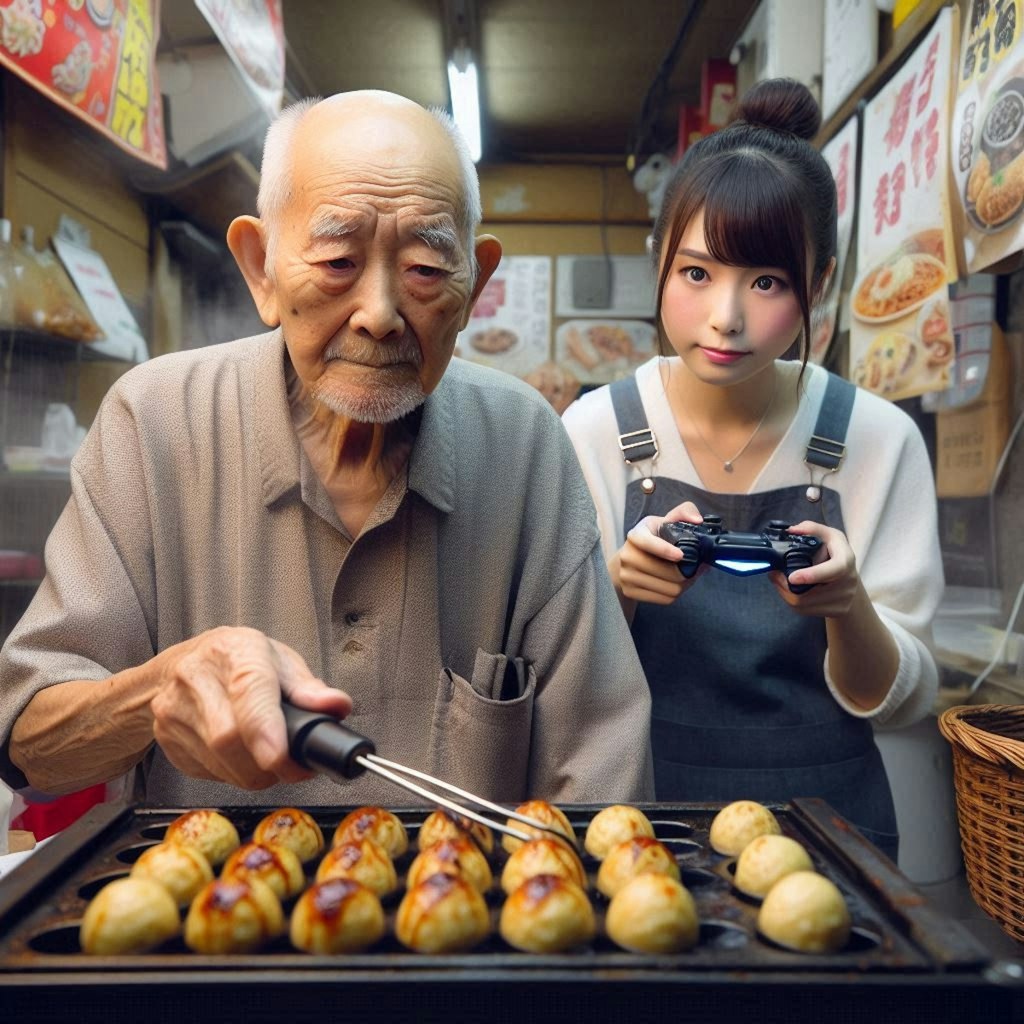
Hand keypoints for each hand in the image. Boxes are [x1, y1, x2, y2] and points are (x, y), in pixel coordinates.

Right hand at [150, 626, 351, 789]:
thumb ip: (309, 688)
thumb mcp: (279, 661)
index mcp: (236, 650)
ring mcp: (175, 708)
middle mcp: (198, 675)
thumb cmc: (236, 661)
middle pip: (230, 736)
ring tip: (269, 757)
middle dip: (269, 764)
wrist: (177, 666)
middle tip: (293, 765)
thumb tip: (337, 707)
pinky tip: (241, 757)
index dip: (264, 728)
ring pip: (219, 761)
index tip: (280, 757)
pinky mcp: (165, 736)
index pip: (249, 689)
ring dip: (253, 772)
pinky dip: (233, 773)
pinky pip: (206, 771)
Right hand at [611, 501, 705, 604]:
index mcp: (636, 535)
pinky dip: (677, 594)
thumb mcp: (664, 521)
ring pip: (669, 589)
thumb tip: (697, 520)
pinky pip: (664, 600)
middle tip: (697, 567)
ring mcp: (627, 576)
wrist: (628, 560)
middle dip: (687, 572)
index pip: (647, 543)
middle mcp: (627, 556)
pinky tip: (678, 584)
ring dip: (685, 584)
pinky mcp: (631, 592)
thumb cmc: (653, 538)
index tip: (680, 555)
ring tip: (689, 575)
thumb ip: (684, 512)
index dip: (664, 550)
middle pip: (666, 572)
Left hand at [770, 521, 860, 616]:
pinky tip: (788, 590)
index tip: (792, 577)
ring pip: (803, 605)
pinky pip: (805, 611)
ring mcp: (843, 600)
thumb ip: (812, 529)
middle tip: (773, 574)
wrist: (851, 583)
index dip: (813, 575)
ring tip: (778, 580)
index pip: (834, 570)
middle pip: (810, 594)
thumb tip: (791, 531)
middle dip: (785, 585)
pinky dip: (791, 601)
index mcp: (846, 561)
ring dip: (785, 593)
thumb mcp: (830, 537)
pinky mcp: (836, 611)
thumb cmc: (837, 555)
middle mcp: (847, 583)